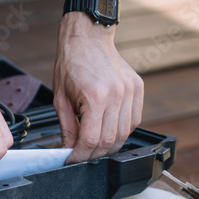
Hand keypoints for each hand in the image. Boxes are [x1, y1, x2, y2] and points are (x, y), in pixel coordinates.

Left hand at [53, 13, 142, 162]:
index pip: (91, 140)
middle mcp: (117, 95)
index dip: (81, 155)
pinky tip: (109, 131)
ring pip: (124, 134)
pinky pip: (134, 120)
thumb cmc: (71, 64)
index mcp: (95, 97)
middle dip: (95, 154)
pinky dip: (122, 131)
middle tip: (82, 156)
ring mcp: (130, 91)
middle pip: (110, 141)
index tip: (73, 160)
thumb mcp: (61, 99)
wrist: (88, 38)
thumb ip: (67, 127)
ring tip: (95, 146)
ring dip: (109, 146)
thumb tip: (69, 149)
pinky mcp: (137, 88)